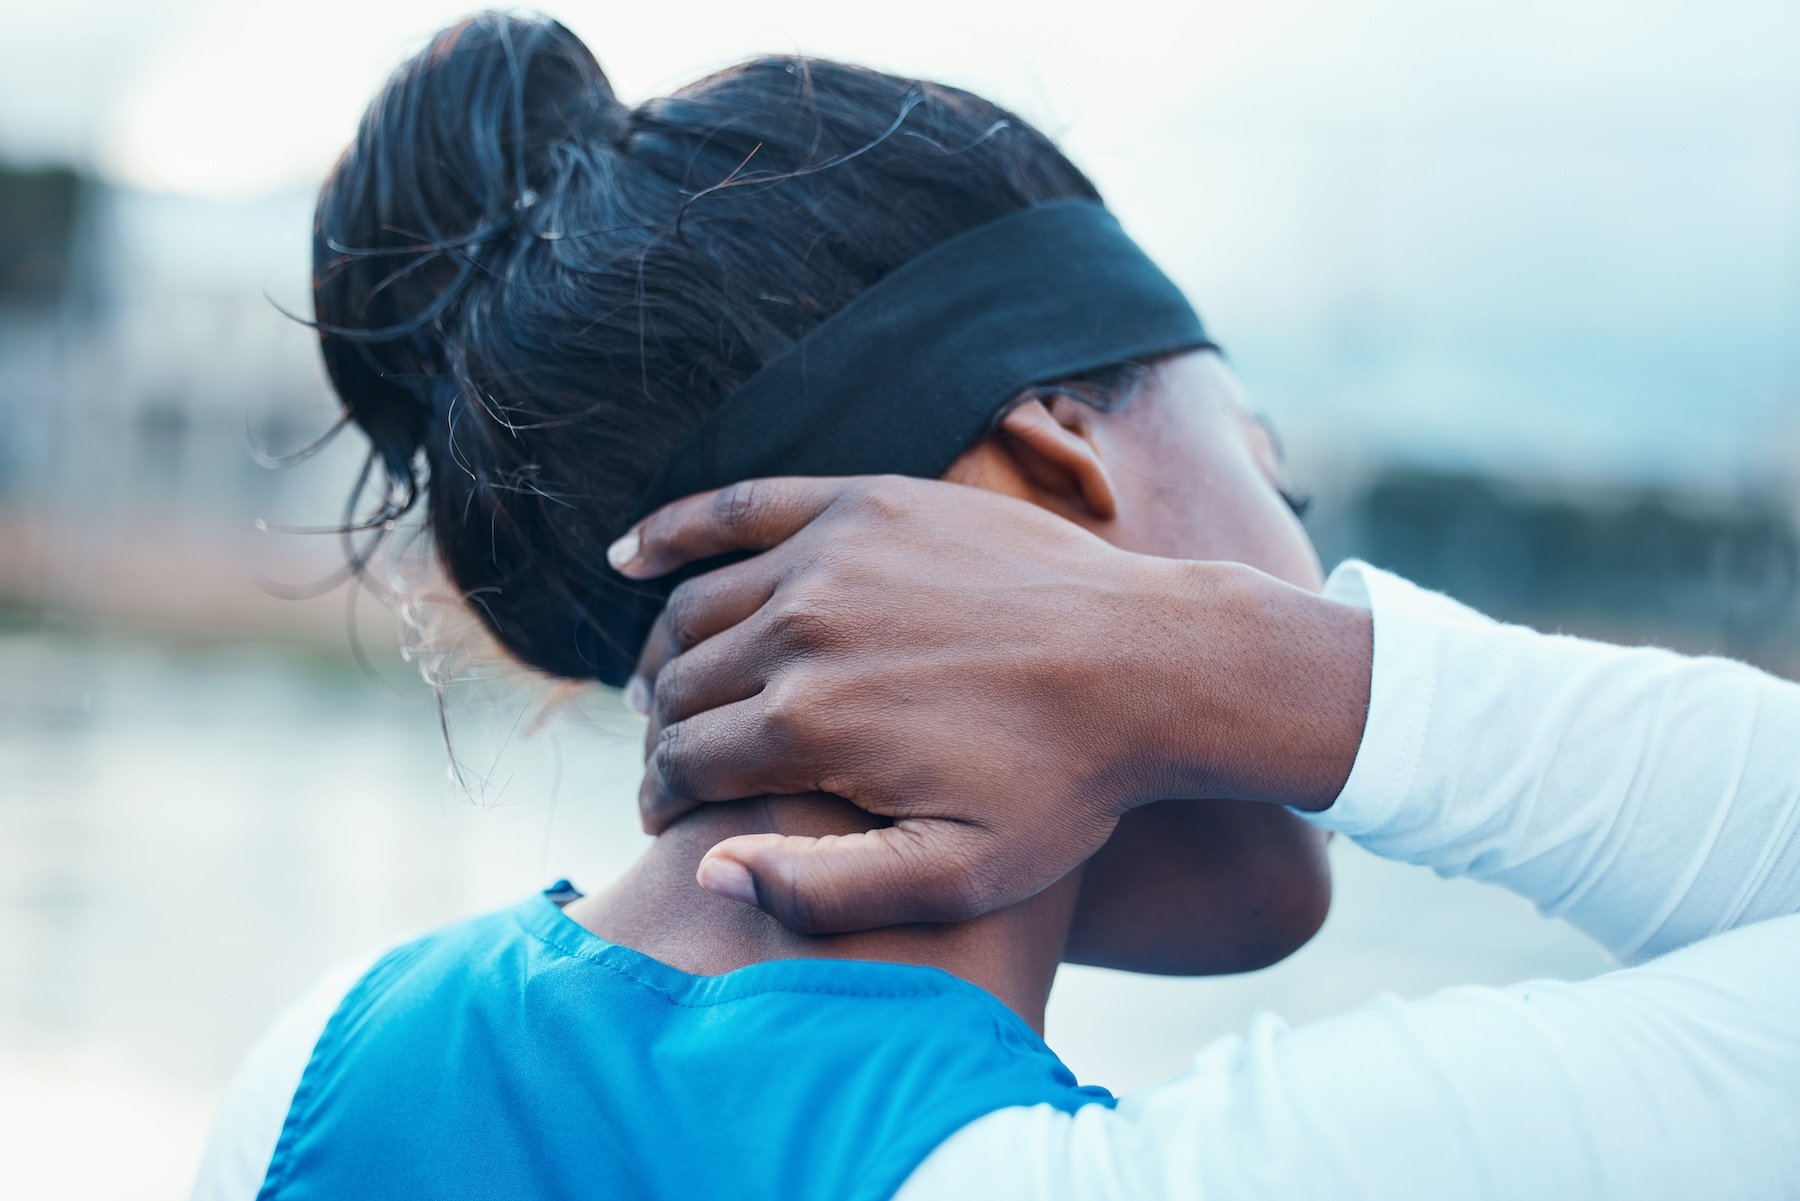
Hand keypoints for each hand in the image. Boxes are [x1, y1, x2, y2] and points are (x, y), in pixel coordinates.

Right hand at [611, 475, 1370, 933]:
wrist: (1152, 664)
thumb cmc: (1064, 785)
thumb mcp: (959, 874)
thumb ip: (825, 888)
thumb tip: (709, 868)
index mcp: (807, 723)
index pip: (684, 763)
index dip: (663, 800)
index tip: (667, 821)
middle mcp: (799, 628)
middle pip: (681, 686)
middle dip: (662, 735)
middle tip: (675, 764)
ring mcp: (829, 553)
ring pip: (697, 608)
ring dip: (664, 655)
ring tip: (665, 690)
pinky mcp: (864, 502)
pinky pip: (737, 506)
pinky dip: (672, 531)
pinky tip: (627, 556)